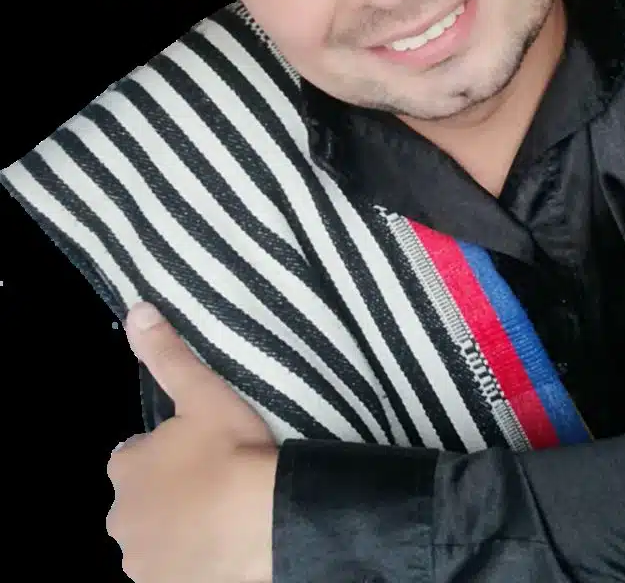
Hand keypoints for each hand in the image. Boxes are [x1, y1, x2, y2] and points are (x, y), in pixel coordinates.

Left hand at [106, 302, 277, 582]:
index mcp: (125, 466)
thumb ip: (168, 355)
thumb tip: (136, 310)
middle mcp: (120, 516)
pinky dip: (190, 559)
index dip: (167, 450)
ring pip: (155, 535)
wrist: (262, 521)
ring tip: (223, 512)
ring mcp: (140, 559)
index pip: (135, 455)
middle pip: (142, 498)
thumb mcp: (204, 394)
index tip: (202, 448)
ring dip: (178, 526)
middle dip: (168, 491)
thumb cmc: (232, 451)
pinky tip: (221, 544)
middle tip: (216, 478)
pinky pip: (173, 569)